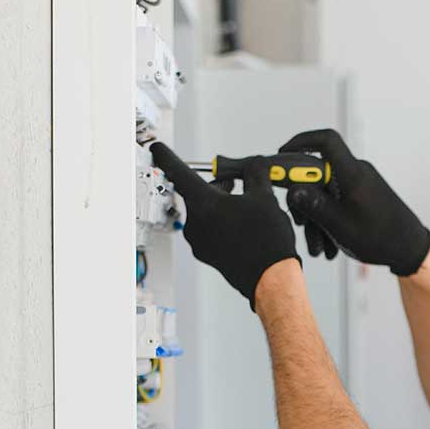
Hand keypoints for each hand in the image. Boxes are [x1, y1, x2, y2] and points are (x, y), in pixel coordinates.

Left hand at [150, 142, 300, 307]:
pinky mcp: (206, 254)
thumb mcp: (264, 196)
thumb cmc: (266, 242)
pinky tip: (243, 227)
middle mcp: (195, 222)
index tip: (157, 149)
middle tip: (238, 186)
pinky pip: (209, 230)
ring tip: (247, 211)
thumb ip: (255, 173)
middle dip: (217, 186)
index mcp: (203, 202)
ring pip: (204, 212)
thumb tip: (254, 165)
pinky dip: (221, 223)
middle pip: (197, 192)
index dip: (166, 156)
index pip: (177, 171)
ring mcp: (199, 241)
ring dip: (221, 205)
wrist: (271, 279)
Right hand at [278, 130, 429, 276]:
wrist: (409, 249)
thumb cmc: (382, 238)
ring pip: (325, 194)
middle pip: (317, 175)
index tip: (282, 154)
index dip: (301, 141)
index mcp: (352, 173)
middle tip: (300, 224)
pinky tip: (330, 246)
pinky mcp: (360, 196)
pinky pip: (336, 202)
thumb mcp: (342, 226)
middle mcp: (355, 173)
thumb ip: (315, 206)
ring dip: (317, 220)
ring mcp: (358, 185)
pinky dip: (329, 222)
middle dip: (305, 201)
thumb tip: (292, 190)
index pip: (326, 140)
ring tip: (320, 248)